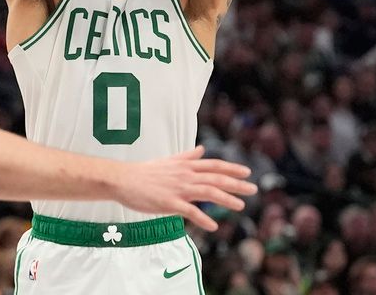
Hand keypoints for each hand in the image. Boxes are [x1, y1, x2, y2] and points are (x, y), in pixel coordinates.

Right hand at [116, 146, 256, 231]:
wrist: (122, 179)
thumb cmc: (144, 172)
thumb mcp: (168, 161)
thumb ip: (186, 156)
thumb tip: (201, 149)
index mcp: (185, 166)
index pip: (213, 166)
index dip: (231, 169)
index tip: (247, 172)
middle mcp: (184, 175)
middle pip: (216, 179)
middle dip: (236, 183)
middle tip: (253, 189)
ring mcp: (178, 189)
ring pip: (208, 193)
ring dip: (226, 199)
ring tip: (241, 206)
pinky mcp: (169, 203)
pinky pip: (190, 211)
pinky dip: (203, 218)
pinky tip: (213, 226)